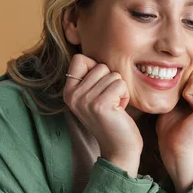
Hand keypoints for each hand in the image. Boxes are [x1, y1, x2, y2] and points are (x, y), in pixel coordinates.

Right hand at [63, 54, 142, 176]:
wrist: (119, 148)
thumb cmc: (113, 118)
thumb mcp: (95, 95)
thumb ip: (91, 76)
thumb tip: (90, 44)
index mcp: (68, 90)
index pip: (81, 58)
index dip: (97, 69)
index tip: (100, 89)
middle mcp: (72, 95)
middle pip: (101, 66)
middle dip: (112, 82)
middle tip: (109, 102)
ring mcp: (84, 100)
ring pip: (113, 75)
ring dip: (119, 90)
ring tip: (114, 107)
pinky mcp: (99, 105)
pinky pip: (120, 84)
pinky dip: (124, 96)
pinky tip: (118, 111)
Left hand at [156, 60, 192, 192]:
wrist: (173, 146)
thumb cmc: (170, 123)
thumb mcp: (175, 95)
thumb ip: (184, 80)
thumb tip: (186, 62)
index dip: (186, 75)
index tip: (181, 96)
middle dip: (185, 80)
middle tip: (183, 102)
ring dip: (185, 88)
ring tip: (186, 105)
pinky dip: (187, 93)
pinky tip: (189, 108)